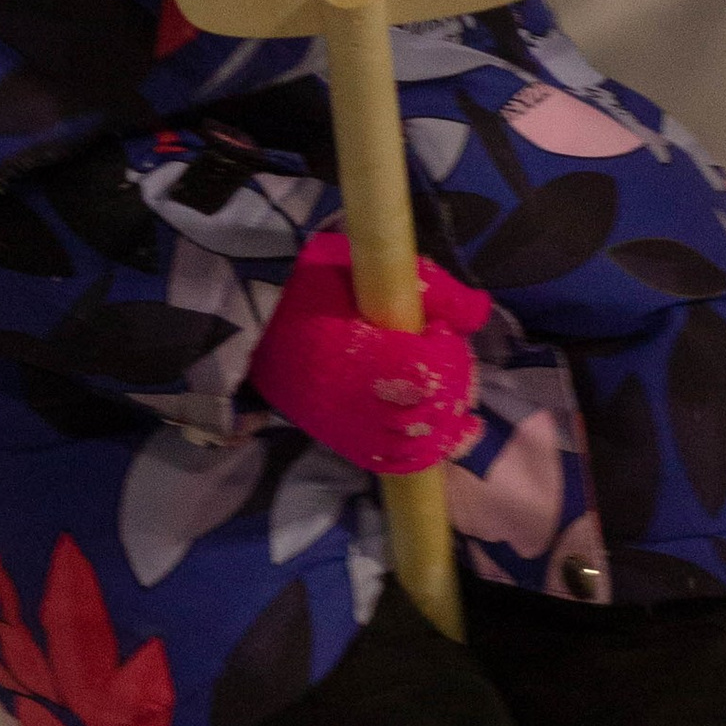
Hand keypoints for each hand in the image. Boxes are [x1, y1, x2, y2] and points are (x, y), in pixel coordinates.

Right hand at [250, 228, 488, 474]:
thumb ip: (426, 284)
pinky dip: (421, 451)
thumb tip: (478, 311)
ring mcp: (346, 427)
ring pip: (416, 443)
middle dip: (452, 386)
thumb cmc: (304, 287)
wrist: (246, 327)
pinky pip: (393, 461)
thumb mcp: (355, 264)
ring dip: (443, 421)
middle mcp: (353, 399)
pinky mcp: (341, 442)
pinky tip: (432, 429)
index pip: (425, 372)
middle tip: (445, 358)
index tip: (438, 332)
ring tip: (443, 392)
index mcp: (356, 351)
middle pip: (427, 410)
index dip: (447, 356)